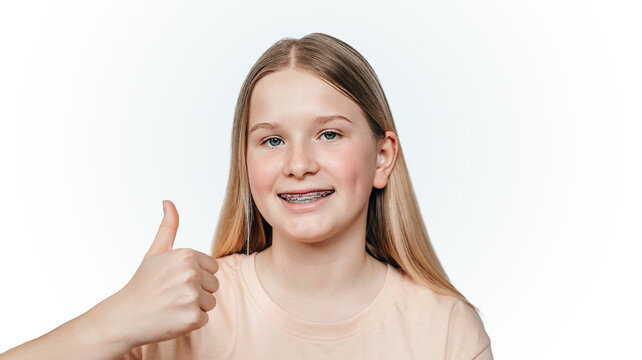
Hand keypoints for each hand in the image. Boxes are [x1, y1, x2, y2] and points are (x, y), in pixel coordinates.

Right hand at [90, 200, 219, 348]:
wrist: (123, 317)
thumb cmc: (142, 284)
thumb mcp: (155, 252)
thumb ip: (168, 227)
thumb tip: (168, 202)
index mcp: (186, 255)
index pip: (212, 268)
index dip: (196, 276)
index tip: (175, 281)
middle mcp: (191, 273)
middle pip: (213, 286)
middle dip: (196, 292)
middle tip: (171, 296)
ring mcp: (192, 296)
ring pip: (210, 303)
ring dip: (194, 308)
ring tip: (171, 306)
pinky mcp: (192, 318)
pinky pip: (204, 319)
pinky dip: (190, 323)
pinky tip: (171, 319)